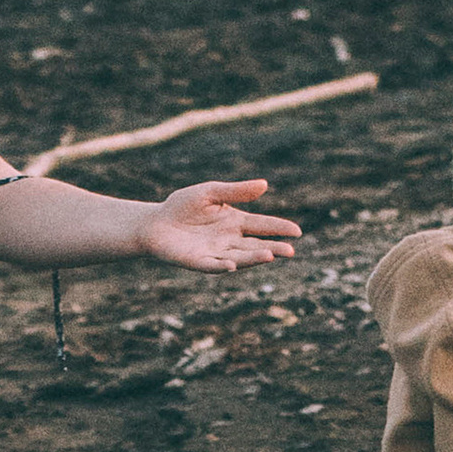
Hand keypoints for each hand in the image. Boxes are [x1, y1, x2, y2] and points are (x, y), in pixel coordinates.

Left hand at [134, 178, 303, 275]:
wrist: (155, 223)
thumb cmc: (182, 206)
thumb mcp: (211, 192)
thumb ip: (236, 191)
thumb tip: (264, 185)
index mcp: (235, 222)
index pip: (262, 225)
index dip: (279, 228)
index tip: (297, 231)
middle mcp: (230, 240)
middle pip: (256, 246)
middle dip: (273, 248)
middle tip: (290, 251)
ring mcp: (216, 253)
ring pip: (240, 257)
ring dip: (254, 258)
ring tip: (270, 256)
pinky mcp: (199, 262)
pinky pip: (213, 265)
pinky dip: (223, 266)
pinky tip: (233, 265)